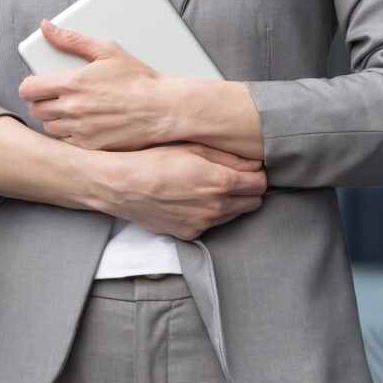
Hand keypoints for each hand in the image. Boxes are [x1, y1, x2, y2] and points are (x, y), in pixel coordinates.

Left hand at [21, 21, 173, 150]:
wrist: (162, 109)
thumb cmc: (138, 79)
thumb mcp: (107, 50)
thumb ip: (72, 39)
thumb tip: (46, 27)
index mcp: (72, 83)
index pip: (28, 89)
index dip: (30, 84)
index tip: (38, 82)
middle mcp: (72, 109)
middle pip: (35, 108)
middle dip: (41, 100)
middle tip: (56, 93)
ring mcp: (80, 130)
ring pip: (48, 126)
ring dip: (53, 117)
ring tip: (71, 107)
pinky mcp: (90, 146)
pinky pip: (65, 142)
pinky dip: (68, 133)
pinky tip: (82, 122)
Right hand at [82, 142, 266, 239]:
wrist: (122, 185)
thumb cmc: (155, 160)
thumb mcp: (194, 148)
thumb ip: (229, 157)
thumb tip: (254, 163)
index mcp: (220, 183)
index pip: (260, 184)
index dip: (257, 174)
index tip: (250, 169)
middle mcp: (216, 208)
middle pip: (253, 203)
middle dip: (248, 190)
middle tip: (233, 177)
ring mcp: (203, 224)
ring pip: (233, 215)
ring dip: (230, 202)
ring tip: (210, 186)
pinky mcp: (189, 234)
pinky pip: (211, 225)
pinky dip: (210, 214)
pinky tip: (193, 200)